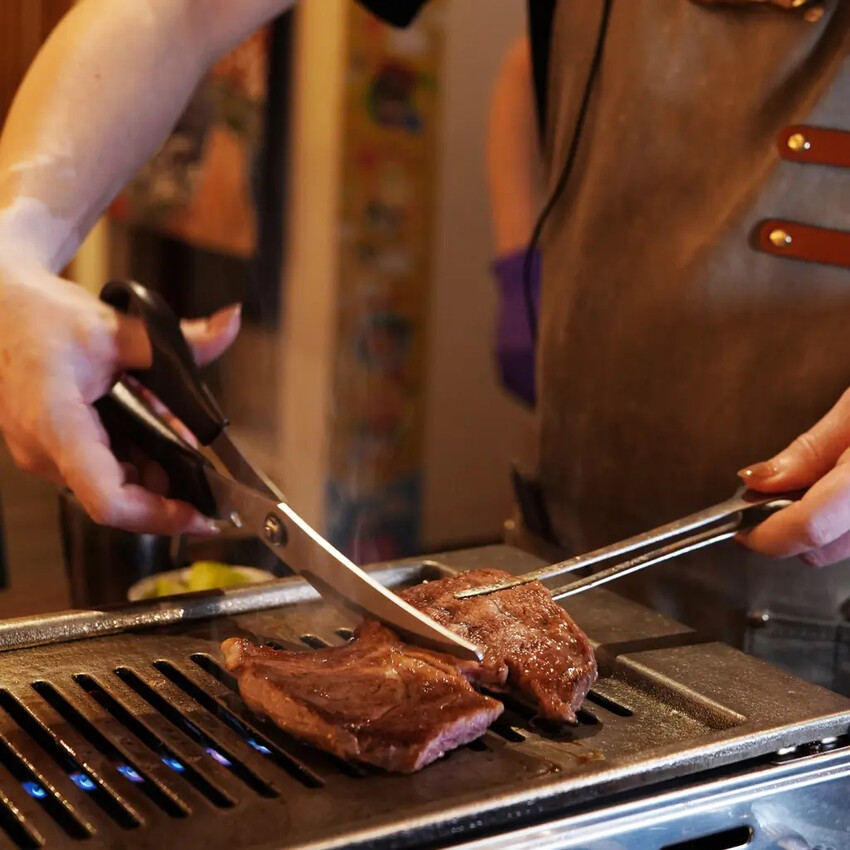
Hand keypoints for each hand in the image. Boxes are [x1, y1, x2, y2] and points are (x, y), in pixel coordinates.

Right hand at [0, 261, 239, 534]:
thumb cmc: (36, 317)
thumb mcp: (113, 325)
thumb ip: (178, 339)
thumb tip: (229, 324)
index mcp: (57, 426)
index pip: (108, 499)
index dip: (158, 516)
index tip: (198, 515)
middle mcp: (47, 451)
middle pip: (120, 494)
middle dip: (168, 484)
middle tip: (207, 465)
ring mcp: (47, 453)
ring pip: (114, 480)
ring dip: (155, 463)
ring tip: (178, 427)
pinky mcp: (53, 447)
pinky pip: (101, 465)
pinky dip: (135, 451)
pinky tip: (154, 422)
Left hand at [737, 389, 849, 566]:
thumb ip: (811, 449)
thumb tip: (758, 481)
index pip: (809, 528)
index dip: (764, 533)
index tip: (740, 526)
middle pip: (824, 549)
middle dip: (787, 528)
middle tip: (772, 493)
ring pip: (848, 548)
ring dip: (822, 527)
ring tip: (825, 481)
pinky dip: (849, 522)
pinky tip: (847, 489)